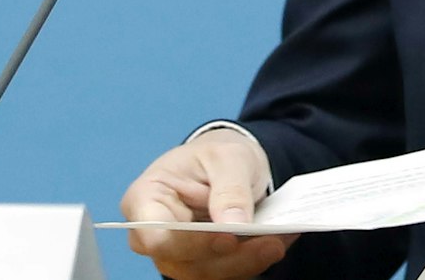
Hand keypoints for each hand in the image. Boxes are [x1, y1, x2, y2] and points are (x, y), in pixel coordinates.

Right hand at [120, 127, 297, 279]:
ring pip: (206, 273)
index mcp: (146, 199)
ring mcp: (177, 253)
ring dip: (246, 262)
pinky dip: (252, 261)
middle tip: (270, 242)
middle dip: (230, 257)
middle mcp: (154, 234)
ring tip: (278, 242)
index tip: (226, 237)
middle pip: (183, 261)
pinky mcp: (201, 263)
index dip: (188, 243)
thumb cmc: (215, 156)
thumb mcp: (227, 157)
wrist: (226, 165)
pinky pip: (225, 272)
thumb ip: (229, 189)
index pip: (156, 235)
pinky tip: (277, 243)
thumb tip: (234, 225)